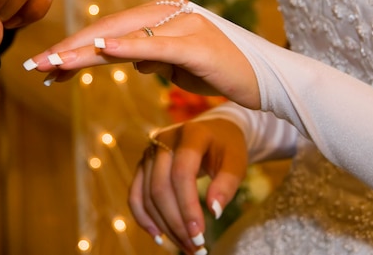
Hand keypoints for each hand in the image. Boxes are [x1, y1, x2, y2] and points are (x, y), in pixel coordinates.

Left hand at [24, 0, 260, 109]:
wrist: (264, 79)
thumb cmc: (223, 70)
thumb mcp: (179, 64)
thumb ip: (152, 56)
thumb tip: (126, 57)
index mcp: (163, 15)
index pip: (111, 29)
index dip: (77, 46)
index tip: (48, 66)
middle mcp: (170, 13)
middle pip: (110, 27)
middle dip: (70, 48)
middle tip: (36, 66)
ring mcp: (183, 25)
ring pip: (124, 35)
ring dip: (85, 50)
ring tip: (52, 64)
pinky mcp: (195, 44)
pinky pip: (154, 45)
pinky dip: (126, 47)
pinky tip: (100, 49)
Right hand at [130, 118, 247, 253]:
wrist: (213, 130)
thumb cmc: (226, 147)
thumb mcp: (236, 161)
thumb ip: (228, 183)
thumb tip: (214, 212)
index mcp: (190, 134)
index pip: (181, 173)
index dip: (188, 206)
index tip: (200, 234)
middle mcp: (164, 140)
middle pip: (160, 187)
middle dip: (176, 222)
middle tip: (194, 247)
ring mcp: (149, 152)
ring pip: (147, 195)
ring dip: (164, 225)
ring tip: (184, 246)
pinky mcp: (143, 164)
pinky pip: (136, 195)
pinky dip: (144, 218)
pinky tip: (159, 236)